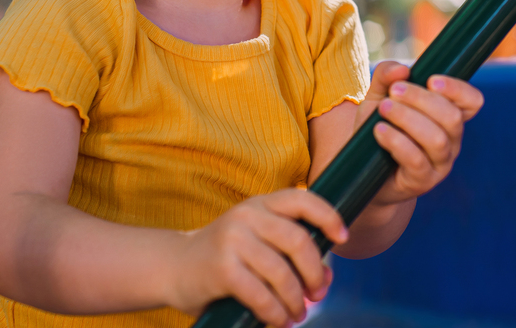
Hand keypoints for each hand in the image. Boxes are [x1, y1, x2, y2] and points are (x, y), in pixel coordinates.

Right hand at [165, 188, 347, 326]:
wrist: (172, 267)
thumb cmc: (225, 256)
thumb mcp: (255, 240)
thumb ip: (287, 251)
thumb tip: (325, 278)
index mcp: (261, 204)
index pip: (302, 199)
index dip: (328, 216)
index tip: (342, 238)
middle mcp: (247, 215)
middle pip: (298, 240)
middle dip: (315, 272)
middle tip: (317, 294)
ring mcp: (233, 240)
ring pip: (281, 272)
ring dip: (295, 299)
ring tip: (297, 314)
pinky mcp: (221, 268)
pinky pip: (260, 294)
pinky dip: (274, 312)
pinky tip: (278, 320)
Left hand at [356, 61, 483, 206]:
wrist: (363, 170)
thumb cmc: (379, 128)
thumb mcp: (378, 96)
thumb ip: (387, 76)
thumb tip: (402, 70)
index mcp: (449, 116)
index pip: (472, 101)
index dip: (458, 89)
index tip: (431, 80)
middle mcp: (451, 139)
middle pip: (452, 117)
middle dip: (421, 99)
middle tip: (394, 91)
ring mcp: (440, 163)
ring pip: (436, 138)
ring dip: (408, 118)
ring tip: (384, 108)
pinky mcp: (423, 181)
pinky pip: (416, 160)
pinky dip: (397, 141)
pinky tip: (380, 131)